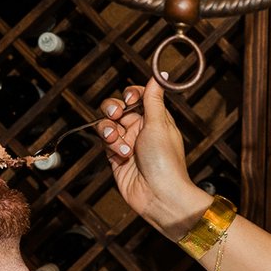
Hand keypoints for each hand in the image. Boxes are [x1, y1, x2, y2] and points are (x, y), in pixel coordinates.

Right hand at [98, 79, 207, 238]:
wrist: (158, 195)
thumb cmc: (165, 161)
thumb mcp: (159, 124)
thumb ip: (153, 99)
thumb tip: (159, 75)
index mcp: (156, 118)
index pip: (139, 96)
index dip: (131, 94)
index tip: (130, 99)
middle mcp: (141, 129)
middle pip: (118, 107)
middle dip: (113, 108)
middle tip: (117, 114)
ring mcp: (127, 142)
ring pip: (108, 124)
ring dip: (109, 129)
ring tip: (117, 140)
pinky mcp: (115, 157)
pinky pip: (105, 142)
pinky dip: (110, 144)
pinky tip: (121, 154)